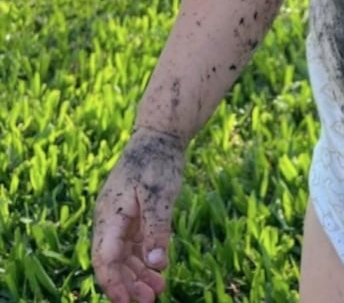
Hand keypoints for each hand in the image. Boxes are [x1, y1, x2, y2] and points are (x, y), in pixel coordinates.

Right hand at [92, 128, 185, 302]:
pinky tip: (159, 271)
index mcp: (110, 215)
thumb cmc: (158, 162)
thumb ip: (157, 230)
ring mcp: (120, 217)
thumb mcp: (160, 196)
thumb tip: (157, 265)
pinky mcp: (132, 215)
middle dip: (127, 285)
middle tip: (150, 301)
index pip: (104, 259)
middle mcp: (110, 220)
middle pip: (112, 262)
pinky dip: (144, 260)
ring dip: (138, 275)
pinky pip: (133, 245)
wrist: (159, 135)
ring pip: (123, 256)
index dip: (114, 284)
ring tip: (158, 290)